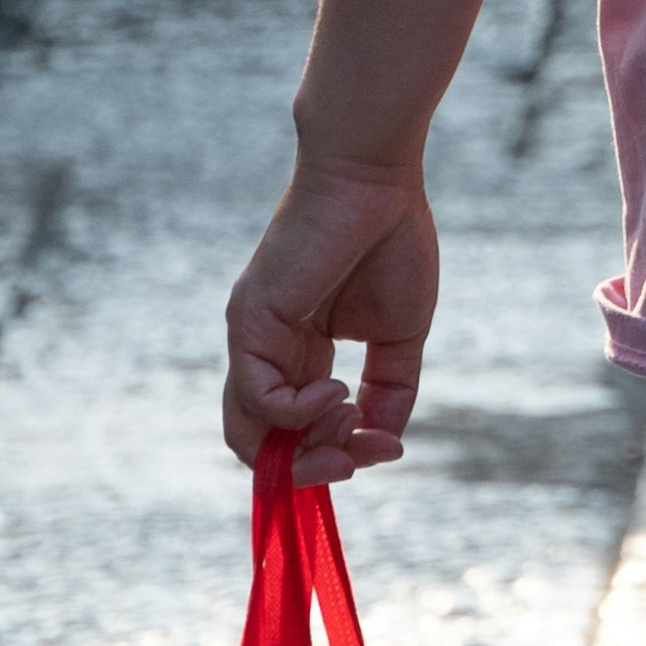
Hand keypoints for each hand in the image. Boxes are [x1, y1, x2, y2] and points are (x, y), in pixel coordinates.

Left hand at [224, 150, 438, 477]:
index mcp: (298, 352)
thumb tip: (385, 447)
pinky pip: (258, 396)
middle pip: (262, 445)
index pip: (292, 432)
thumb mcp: (399, 337)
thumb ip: (390, 392)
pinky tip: (336, 390)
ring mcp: (252, 338)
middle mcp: (267, 351)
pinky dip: (297, 413)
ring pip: (246, 432)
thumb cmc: (390, 240)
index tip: (382, 448)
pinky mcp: (249, 321)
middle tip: (358, 457)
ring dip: (303, 451)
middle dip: (314, 468)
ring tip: (348, 427)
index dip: (333, 456)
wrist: (374, 177)